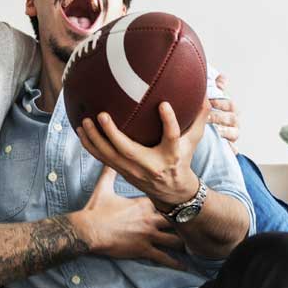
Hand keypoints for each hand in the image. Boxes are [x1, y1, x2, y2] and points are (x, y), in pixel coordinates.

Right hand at [73, 166, 184, 269]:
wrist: (89, 230)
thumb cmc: (95, 210)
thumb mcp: (103, 187)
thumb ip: (109, 173)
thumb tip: (108, 159)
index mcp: (143, 203)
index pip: (166, 200)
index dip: (176, 201)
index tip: (184, 200)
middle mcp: (150, 218)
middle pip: (176, 219)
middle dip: (186, 221)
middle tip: (198, 223)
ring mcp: (148, 235)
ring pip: (174, 239)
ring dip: (184, 242)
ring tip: (195, 244)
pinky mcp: (143, 249)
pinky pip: (163, 258)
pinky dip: (175, 263)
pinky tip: (185, 267)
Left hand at [78, 100, 209, 210]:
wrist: (172, 191)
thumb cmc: (182, 160)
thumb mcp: (193, 142)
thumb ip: (199, 120)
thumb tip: (206, 96)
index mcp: (171, 154)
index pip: (172, 137)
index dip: (169, 121)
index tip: (163, 105)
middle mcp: (151, 164)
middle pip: (129, 150)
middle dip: (113, 134)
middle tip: (101, 115)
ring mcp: (134, 170)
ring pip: (110, 156)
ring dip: (95, 139)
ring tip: (84, 121)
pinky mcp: (123, 171)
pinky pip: (103, 159)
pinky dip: (91, 146)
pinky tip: (81, 132)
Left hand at [208, 72, 239, 152]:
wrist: (206, 134)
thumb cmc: (210, 114)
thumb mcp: (212, 101)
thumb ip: (217, 88)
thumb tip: (223, 77)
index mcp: (231, 109)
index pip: (230, 104)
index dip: (221, 103)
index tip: (210, 102)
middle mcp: (234, 122)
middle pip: (232, 118)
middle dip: (220, 117)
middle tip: (208, 116)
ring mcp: (233, 135)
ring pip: (234, 133)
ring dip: (225, 131)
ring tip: (215, 131)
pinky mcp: (231, 148)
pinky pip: (234, 149)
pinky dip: (231, 149)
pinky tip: (225, 148)